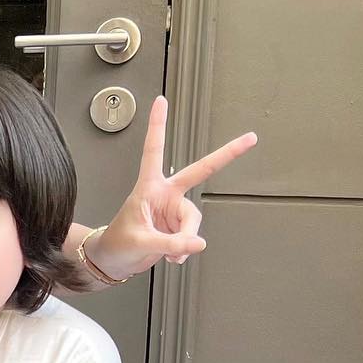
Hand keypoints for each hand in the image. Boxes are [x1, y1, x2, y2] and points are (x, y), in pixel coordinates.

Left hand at [90, 97, 255, 280]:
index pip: (154, 150)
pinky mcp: (178, 227)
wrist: (113, 262)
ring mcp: (173, 211)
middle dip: (225, 155)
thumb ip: (171, 243)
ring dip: (185, 239)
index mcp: (149, 187)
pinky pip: (191, 237)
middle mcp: (165, 195)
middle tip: (249, 138)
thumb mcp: (141, 242)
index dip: (158, 126)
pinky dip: (183, 249)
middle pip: (200, 172)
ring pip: (194, 220)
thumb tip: (198, 243)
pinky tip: (172, 255)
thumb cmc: (118, 244)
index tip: (161, 101)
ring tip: (171, 253)